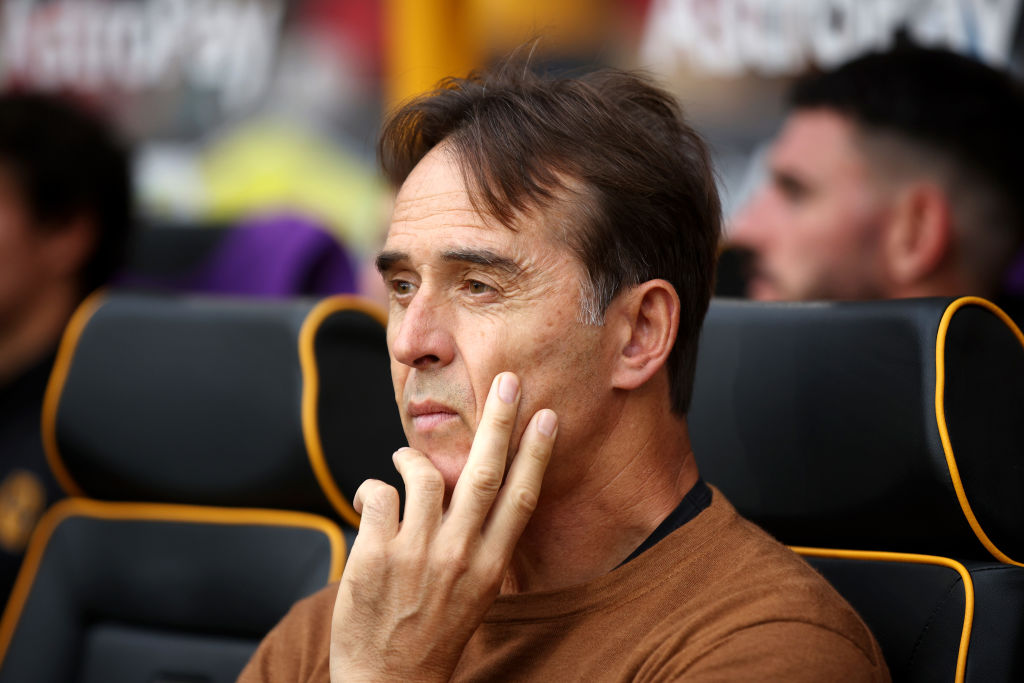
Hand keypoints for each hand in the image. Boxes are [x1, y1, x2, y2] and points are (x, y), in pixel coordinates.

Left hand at [330, 372, 557, 681]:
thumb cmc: (432, 633)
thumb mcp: (473, 593)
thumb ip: (476, 543)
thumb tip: (466, 487)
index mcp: (489, 567)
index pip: (520, 498)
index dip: (535, 454)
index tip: (547, 418)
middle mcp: (458, 556)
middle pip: (482, 474)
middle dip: (498, 423)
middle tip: (506, 382)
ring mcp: (416, 555)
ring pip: (422, 474)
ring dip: (411, 457)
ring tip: (404, 458)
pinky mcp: (374, 556)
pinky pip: (377, 493)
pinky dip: (374, 487)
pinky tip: (373, 499)